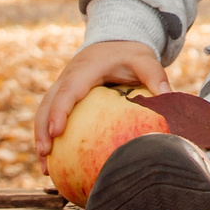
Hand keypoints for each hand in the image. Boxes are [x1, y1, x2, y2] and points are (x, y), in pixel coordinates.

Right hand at [32, 41, 168, 152]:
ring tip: (44, 168)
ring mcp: (63, 86)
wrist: (115, 41)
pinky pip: (50, 115)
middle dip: (42, 129)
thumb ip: (155, 76)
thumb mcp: (144, 60)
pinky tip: (54, 162)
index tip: (57, 132)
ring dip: (40, 137)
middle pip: (48, 103)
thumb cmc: (129, 54)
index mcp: (85, 69)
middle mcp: (68, 77)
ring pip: (43, 111)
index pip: (68, 90)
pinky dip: (49, 136)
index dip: (59, 111)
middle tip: (45, 154)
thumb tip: (168, 98)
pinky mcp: (63, 95)